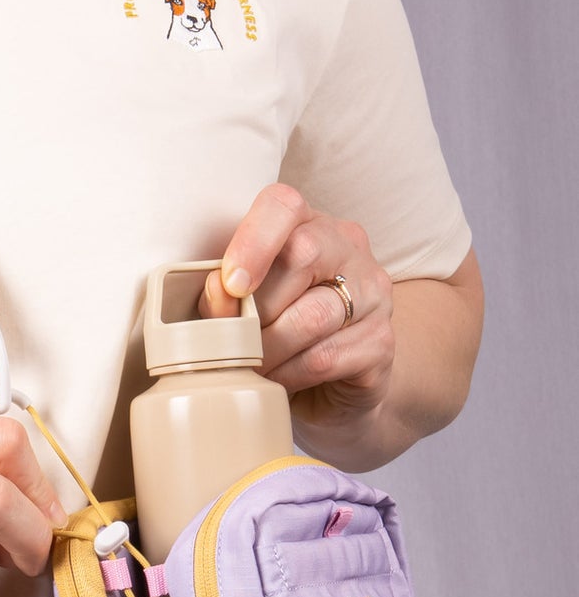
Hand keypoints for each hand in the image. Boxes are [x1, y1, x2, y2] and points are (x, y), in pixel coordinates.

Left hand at [200, 182, 393, 434]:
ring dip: (267, 349)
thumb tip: (216, 291)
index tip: (230, 283)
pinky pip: (324, 356)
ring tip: (248, 368)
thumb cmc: (276, 340)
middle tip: (234, 342)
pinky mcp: (381, 342)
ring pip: (311, 314)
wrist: (333, 391)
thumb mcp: (243, 313)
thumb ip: (225, 300)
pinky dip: (288, 375)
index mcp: (307, 228)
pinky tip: (277, 383)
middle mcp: (348, 250)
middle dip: (256, 308)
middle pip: (302, 255)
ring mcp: (373, 293)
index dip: (253, 239)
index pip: (284, 205)